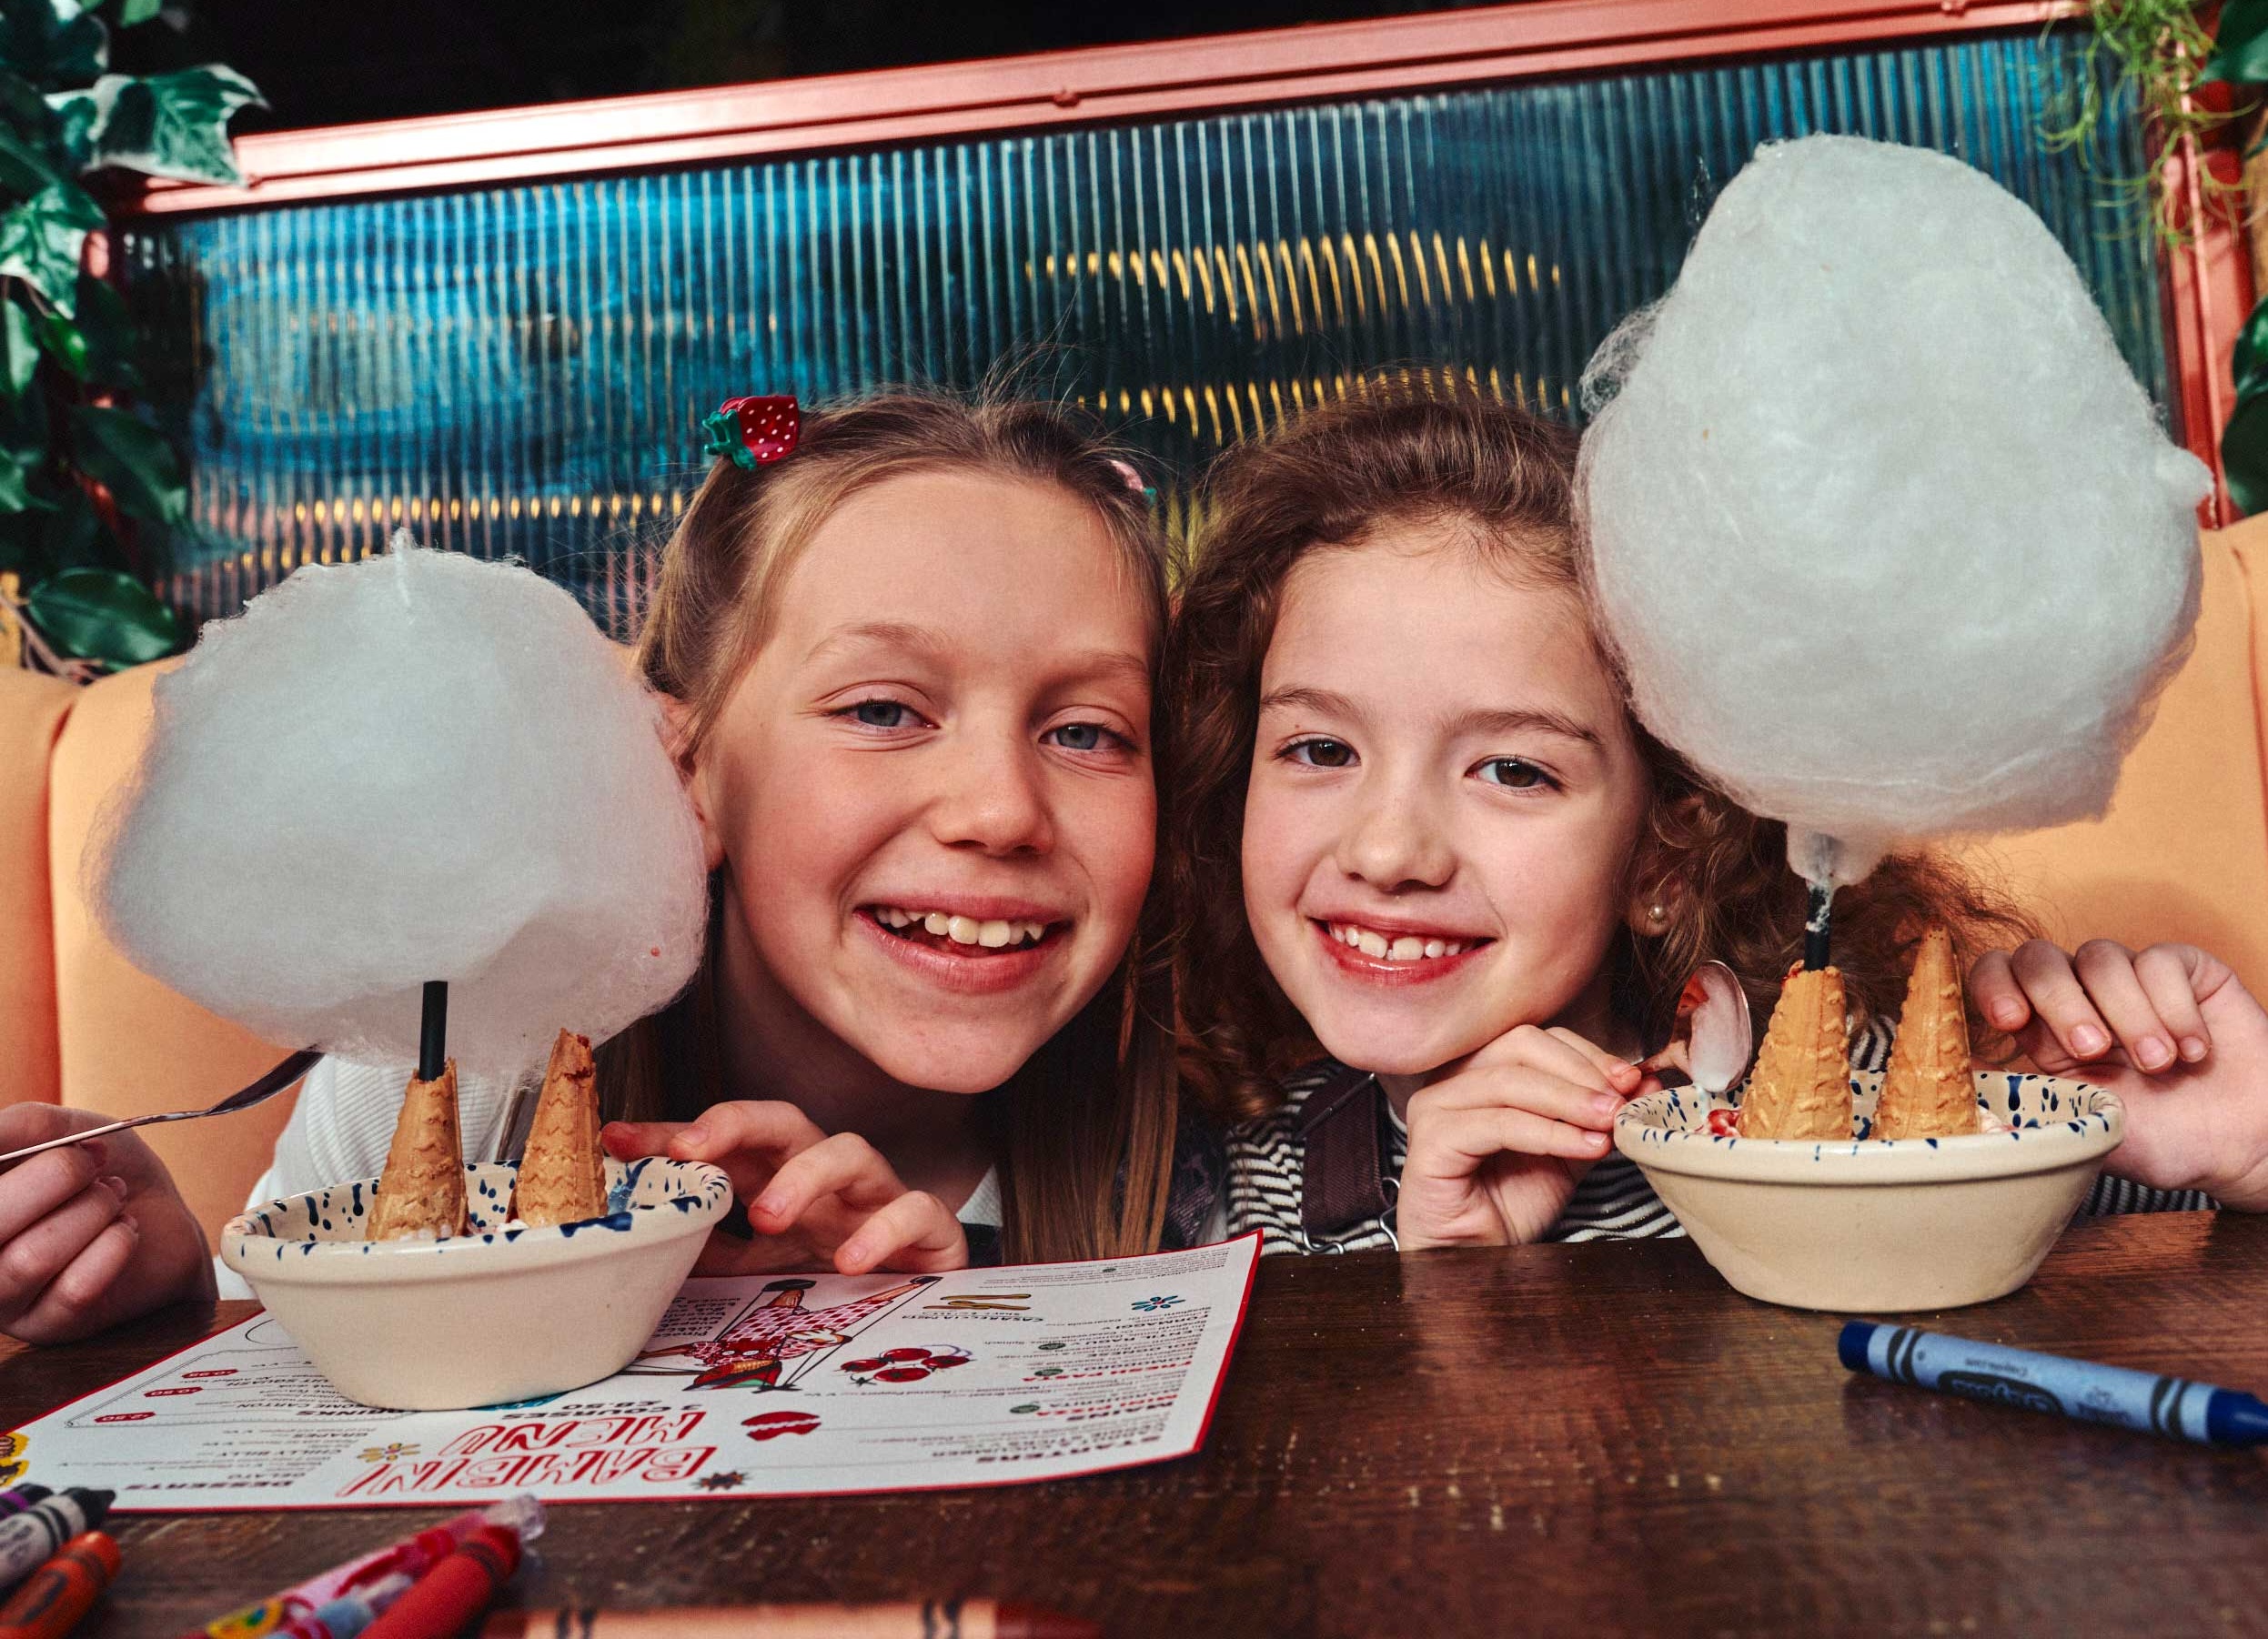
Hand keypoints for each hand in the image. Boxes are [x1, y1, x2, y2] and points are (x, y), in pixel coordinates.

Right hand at [0, 1103, 214, 1344]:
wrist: (162, 1217)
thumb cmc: (104, 1171)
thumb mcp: (63, 1128)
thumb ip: (19, 1128)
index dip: (8, 1156)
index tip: (49, 1142)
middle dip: (56, 1177)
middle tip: (93, 1164)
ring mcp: (3, 1299)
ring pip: (29, 1259)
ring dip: (91, 1212)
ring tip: (112, 1197)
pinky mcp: (49, 1326)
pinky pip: (75, 1289)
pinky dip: (114, 1245)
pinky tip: (125, 1230)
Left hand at [603, 1102, 968, 1275]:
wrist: (924, 1305)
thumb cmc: (838, 1277)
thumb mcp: (762, 1271)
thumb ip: (713, 1256)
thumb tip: (644, 1250)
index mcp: (780, 1180)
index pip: (724, 1144)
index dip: (670, 1137)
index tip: (616, 1140)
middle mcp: (826, 1176)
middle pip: (784, 1121)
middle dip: (733, 1123)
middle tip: (690, 1150)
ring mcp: (878, 1195)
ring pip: (849, 1150)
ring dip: (804, 1176)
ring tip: (768, 1217)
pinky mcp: (929, 1226)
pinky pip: (911, 1209)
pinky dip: (880, 1230)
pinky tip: (849, 1260)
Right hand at [1396, 1026, 1645, 1249]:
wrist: (1478, 1255)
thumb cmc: (1511, 1203)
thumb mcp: (1568, 1149)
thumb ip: (1597, 1115)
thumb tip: (1644, 1080)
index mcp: (1480, 1070)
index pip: (1537, 1039)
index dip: (1587, 1054)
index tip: (1631, 1079)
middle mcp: (1451, 1079)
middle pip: (1519, 1046)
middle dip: (1580, 1072)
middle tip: (1620, 1101)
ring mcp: (1435, 1106)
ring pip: (1510, 1081)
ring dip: (1570, 1101)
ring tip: (1609, 1123)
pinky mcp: (1431, 1140)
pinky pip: (1498, 1124)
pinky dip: (1548, 1132)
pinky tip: (1585, 1146)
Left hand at [1969, 939, 2267, 1209]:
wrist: (2244, 1148)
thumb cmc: (2161, 1143)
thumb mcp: (2082, 1133)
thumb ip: (2026, 1103)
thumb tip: (1953, 1077)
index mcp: (2041, 1031)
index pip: (1995, 977)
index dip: (1993, 986)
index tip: (2010, 1020)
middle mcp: (2080, 996)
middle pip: (2039, 957)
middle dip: (2060, 1001)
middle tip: (2094, 1051)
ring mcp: (2131, 979)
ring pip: (2102, 957)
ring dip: (2129, 1014)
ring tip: (2160, 1066)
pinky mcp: (2185, 971)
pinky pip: (2161, 961)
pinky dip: (2176, 1008)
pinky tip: (2196, 1051)